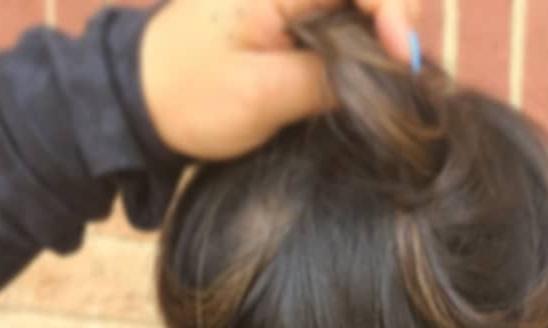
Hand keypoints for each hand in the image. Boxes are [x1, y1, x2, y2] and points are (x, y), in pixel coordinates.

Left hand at [139, 0, 417, 161]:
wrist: (143, 97)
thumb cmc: (192, 96)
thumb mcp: (263, 97)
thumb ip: (327, 79)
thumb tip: (388, 75)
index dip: (393, 9)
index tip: (402, 57)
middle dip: (395, 11)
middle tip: (404, 63)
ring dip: (381, 21)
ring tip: (392, 64)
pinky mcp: (287, 10)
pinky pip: (338, 9)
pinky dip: (361, 30)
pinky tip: (368, 61)